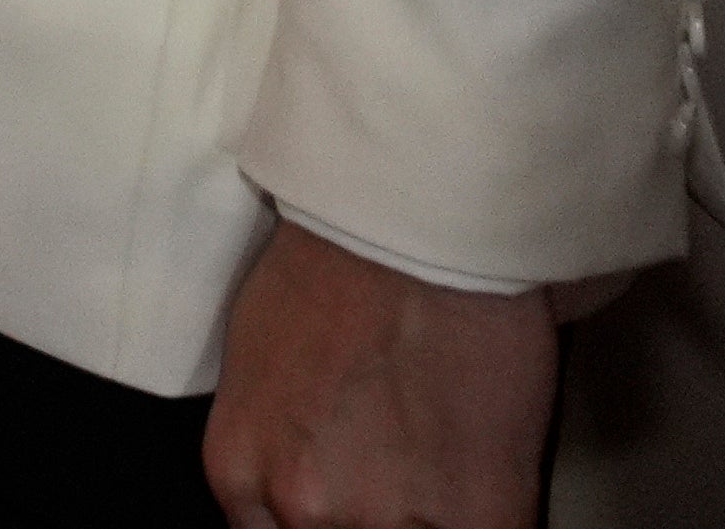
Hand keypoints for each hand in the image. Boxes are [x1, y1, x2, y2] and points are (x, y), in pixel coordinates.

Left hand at [203, 222, 556, 528]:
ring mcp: (387, 520)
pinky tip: (482, 480)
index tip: (351, 504)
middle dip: (372, 516)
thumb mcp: (259, 365)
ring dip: (430, 517)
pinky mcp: (478, 516)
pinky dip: (485, 518)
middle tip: (398, 471)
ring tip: (441, 460)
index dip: (323, 523)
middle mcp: (301, 509)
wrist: (415, 226)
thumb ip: (275, 444)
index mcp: (239, 472)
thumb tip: (304, 483)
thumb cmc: (335, 267)